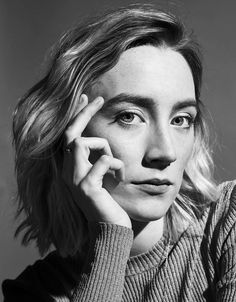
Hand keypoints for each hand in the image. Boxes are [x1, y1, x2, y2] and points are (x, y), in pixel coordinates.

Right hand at [62, 94, 131, 228]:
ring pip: (82, 143)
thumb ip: (97, 161)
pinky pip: (103, 161)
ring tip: (116, 166)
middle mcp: (68, 172)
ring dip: (105, 148)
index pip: (68, 136)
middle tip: (98, 98)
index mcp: (71, 169)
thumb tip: (104, 144)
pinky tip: (121, 178)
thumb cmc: (108, 202)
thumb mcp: (100, 178)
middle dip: (83, 112)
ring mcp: (75, 179)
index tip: (86, 98)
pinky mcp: (87, 187)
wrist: (109, 229)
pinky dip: (116, 165)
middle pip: (70, 133)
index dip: (76, 115)